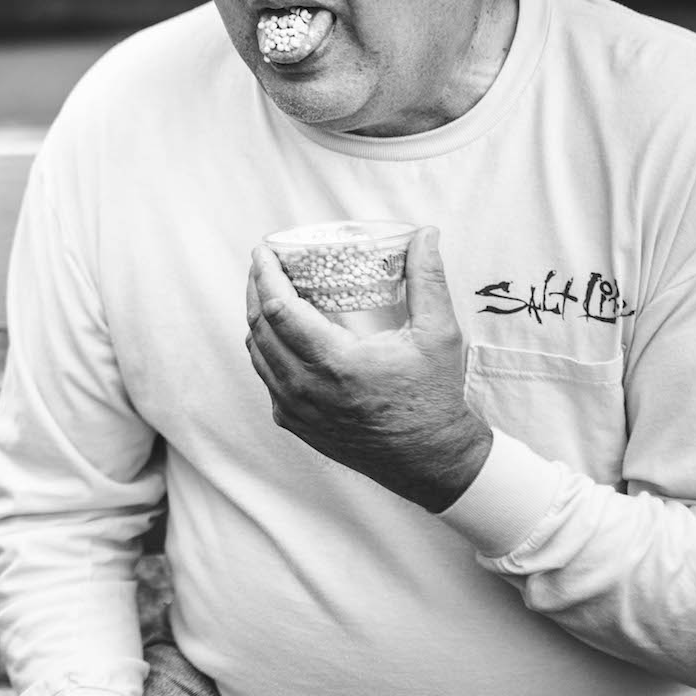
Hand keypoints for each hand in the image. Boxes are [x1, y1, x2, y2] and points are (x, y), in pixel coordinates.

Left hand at [245, 227, 490, 510]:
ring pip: (257, 353)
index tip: (265, 250)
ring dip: (258, 318)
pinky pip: (266, 378)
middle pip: (259, 326)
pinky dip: (266, 349)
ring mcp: (295, 409)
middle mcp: (306, 388)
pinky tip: (279, 333)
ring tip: (269, 291)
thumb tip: (425, 234)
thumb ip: (428, 279)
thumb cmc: (434, 398)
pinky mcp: (295, 423)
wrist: (430, 460)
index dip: (266, 275)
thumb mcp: (438, 335)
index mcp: (335, 363)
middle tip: (264, 263)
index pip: (278, 309)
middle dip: (257, 288)